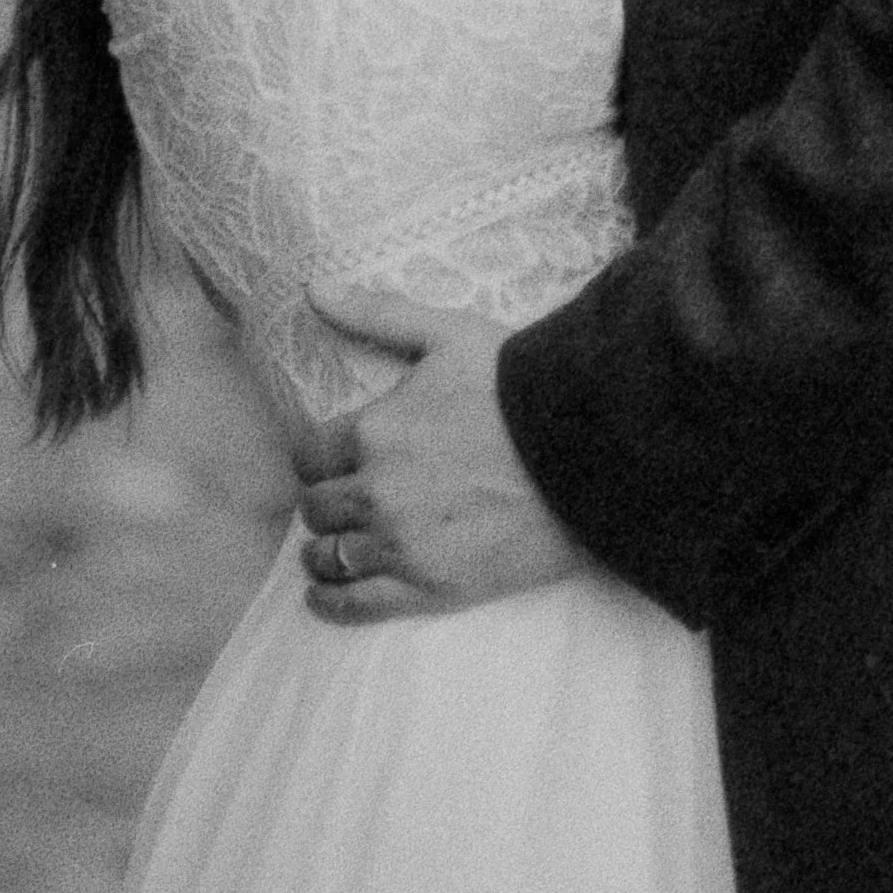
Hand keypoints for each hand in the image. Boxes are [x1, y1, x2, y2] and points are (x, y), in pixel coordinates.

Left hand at [290, 286, 589, 625]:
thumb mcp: (444, 334)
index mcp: (373, 430)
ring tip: (328, 548)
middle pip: (317, 507)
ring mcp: (402, 545)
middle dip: (322, 501)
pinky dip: (332, 602)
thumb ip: (374, 314)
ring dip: (322, 551)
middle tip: (337, 501)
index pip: (310, 454)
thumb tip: (312, 288)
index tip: (327, 461)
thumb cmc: (515, 385)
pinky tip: (323, 597)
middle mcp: (376, 491)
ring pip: (330, 556)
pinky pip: (359, 603)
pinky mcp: (431, 589)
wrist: (582, 451)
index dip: (316, 457)